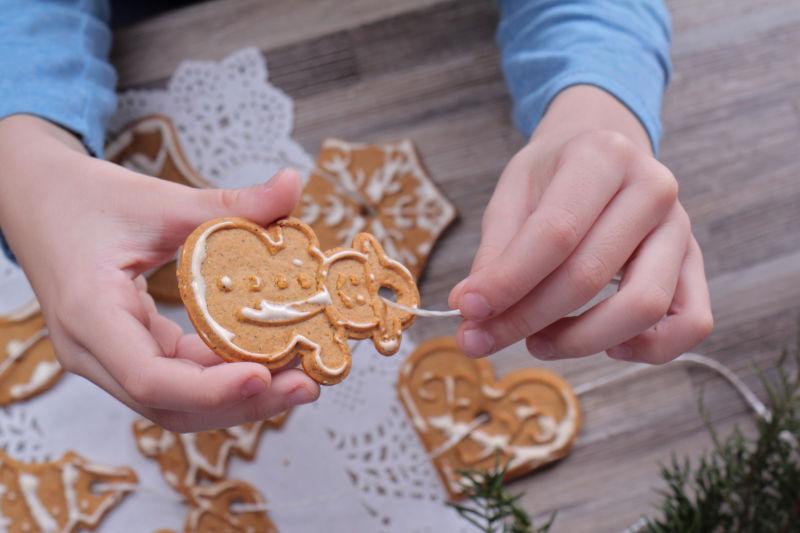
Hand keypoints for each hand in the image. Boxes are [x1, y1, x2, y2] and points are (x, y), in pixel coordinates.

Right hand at [0, 115, 319, 431]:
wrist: (38, 201)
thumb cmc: (87, 200)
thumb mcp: (158, 199)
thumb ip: (229, 202)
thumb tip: (292, 184)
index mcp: (90, 313)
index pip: (148, 377)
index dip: (209, 387)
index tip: (263, 375)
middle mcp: (93, 351)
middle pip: (169, 404)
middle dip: (241, 403)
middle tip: (305, 386)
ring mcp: (108, 358)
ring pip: (175, 402)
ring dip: (237, 399)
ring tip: (298, 381)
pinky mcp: (127, 353)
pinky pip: (177, 379)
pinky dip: (222, 376)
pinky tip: (266, 361)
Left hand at [449, 86, 712, 363]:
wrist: (605, 153)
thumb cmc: (553, 176)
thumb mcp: (512, 195)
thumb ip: (495, 252)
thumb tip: (471, 310)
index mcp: (602, 156)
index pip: (555, 232)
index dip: (508, 281)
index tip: (467, 312)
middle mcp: (653, 188)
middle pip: (589, 274)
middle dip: (527, 318)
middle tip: (482, 338)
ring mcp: (681, 228)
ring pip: (644, 307)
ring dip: (580, 341)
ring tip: (536, 341)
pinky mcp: (696, 264)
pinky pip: (690, 323)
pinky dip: (645, 348)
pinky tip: (604, 344)